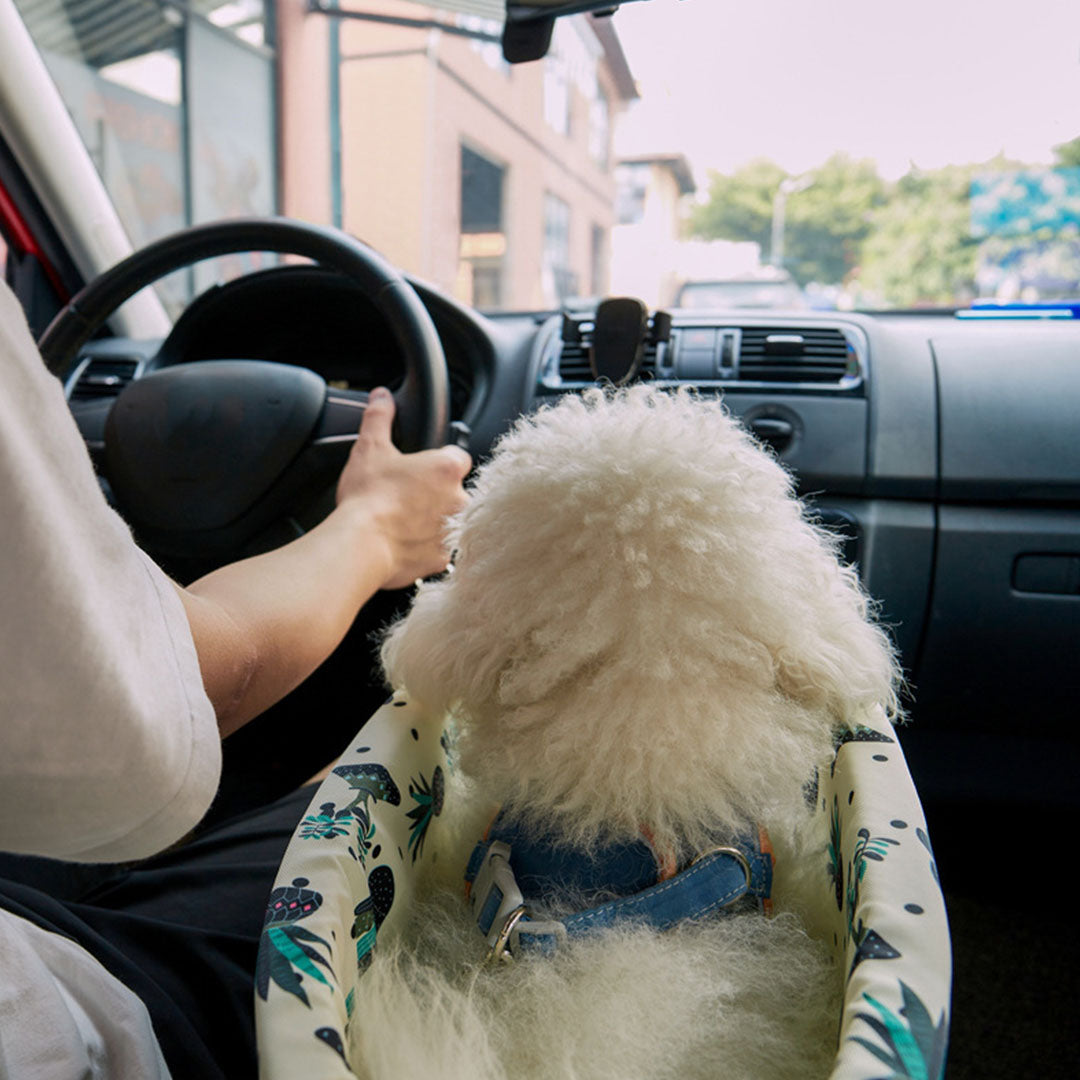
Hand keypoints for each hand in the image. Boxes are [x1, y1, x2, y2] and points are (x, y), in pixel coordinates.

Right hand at [335, 388, 470, 588]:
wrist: (362, 544)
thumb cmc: (367, 497)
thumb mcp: (370, 448)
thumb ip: (379, 417)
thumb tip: (382, 396)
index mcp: (447, 468)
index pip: (457, 457)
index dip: (439, 461)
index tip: (421, 468)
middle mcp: (459, 499)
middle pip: (456, 491)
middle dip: (437, 493)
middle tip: (407, 496)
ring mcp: (453, 531)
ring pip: (450, 521)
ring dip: (434, 520)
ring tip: (403, 521)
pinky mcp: (442, 558)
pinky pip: (439, 549)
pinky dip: (425, 547)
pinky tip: (403, 543)